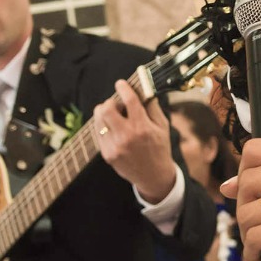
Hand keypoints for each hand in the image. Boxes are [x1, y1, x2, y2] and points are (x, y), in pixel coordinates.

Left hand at [94, 81, 176, 203]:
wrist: (154, 176)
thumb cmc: (160, 148)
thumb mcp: (163, 126)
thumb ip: (153, 107)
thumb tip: (144, 89)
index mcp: (142, 127)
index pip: (129, 100)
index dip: (123, 87)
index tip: (120, 83)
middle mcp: (126, 136)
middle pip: (106, 109)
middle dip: (110, 102)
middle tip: (116, 105)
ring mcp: (114, 146)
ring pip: (98, 120)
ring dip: (103, 113)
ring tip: (113, 116)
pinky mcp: (107, 154)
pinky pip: (98, 133)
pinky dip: (103, 126)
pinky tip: (112, 128)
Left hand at [221, 137, 260, 260]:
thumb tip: (227, 185)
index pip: (254, 151)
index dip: (245, 176)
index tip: (256, 198)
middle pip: (247, 181)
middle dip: (244, 209)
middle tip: (258, 228)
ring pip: (248, 211)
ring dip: (248, 235)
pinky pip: (256, 237)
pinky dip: (253, 254)